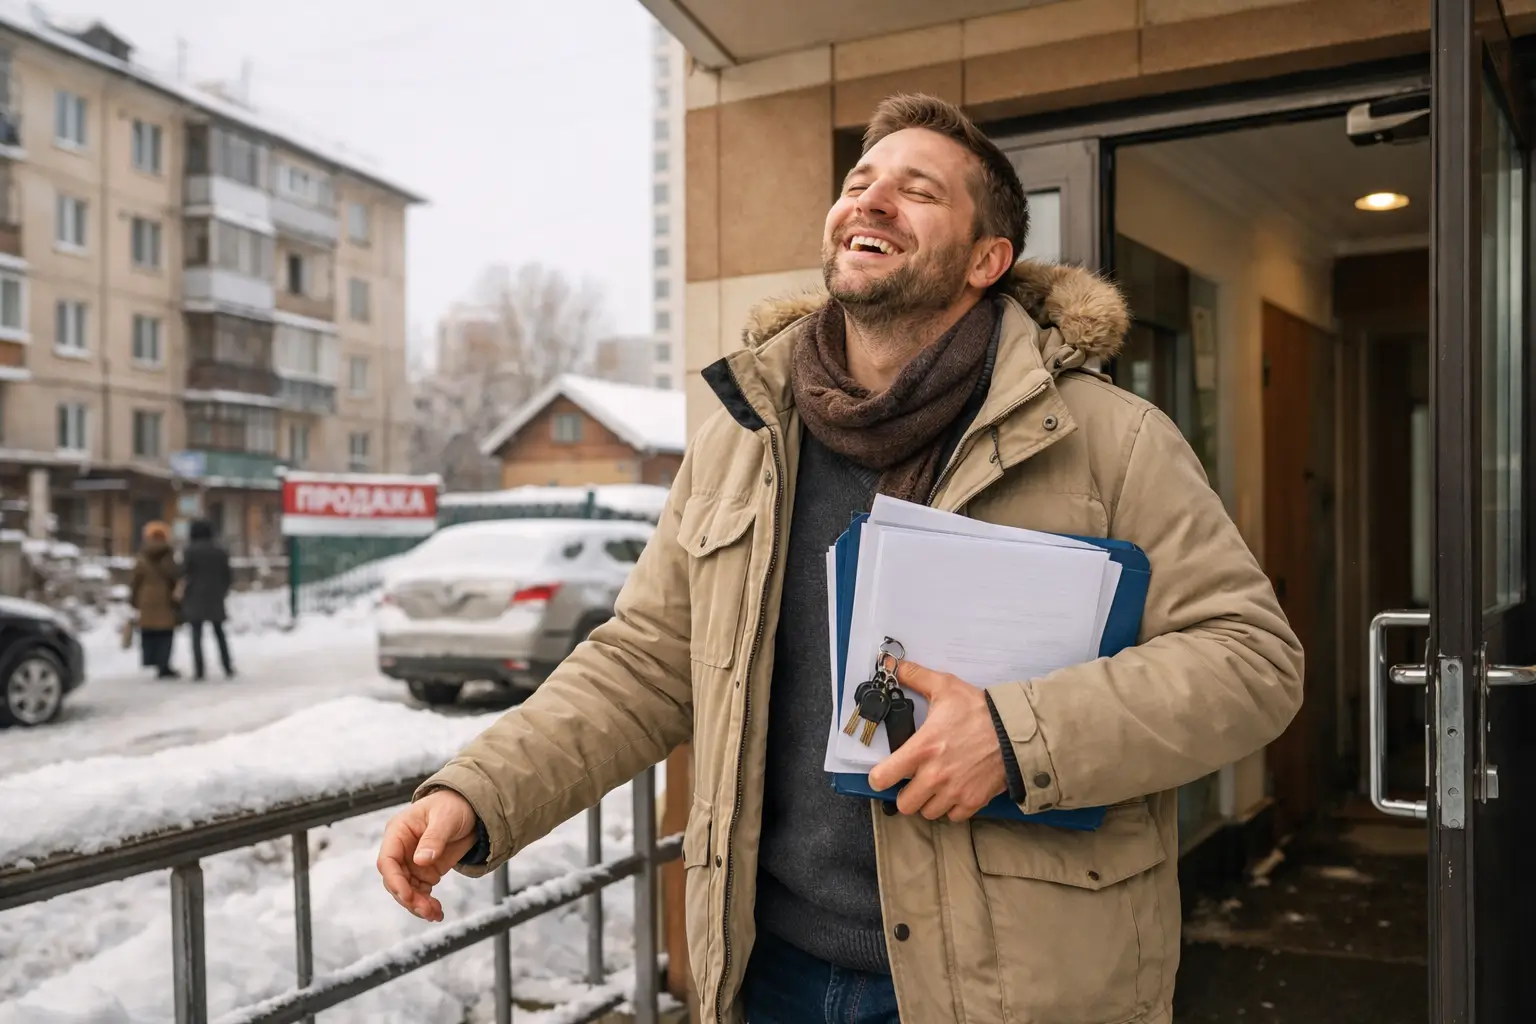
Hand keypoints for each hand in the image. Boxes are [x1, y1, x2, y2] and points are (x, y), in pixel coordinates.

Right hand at [377, 788, 479, 921]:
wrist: (470, 809)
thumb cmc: (453, 806)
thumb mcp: (445, 818)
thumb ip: (434, 838)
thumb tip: (420, 860)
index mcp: (398, 832)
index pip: (387, 860)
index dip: (395, 881)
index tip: (408, 896)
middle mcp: (401, 849)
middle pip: (395, 880)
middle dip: (408, 898)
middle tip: (426, 910)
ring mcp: (411, 862)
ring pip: (407, 891)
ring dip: (418, 905)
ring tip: (435, 914)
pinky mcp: (424, 872)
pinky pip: (420, 892)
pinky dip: (427, 904)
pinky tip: (437, 913)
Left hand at [867, 661, 1007, 821]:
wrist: (1016, 731)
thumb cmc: (980, 711)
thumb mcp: (946, 687)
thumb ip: (916, 676)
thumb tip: (893, 666)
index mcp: (923, 748)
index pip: (884, 777)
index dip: (878, 777)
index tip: (883, 774)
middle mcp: (935, 775)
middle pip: (904, 805)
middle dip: (905, 794)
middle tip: (913, 781)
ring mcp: (954, 791)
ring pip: (927, 813)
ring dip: (928, 802)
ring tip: (935, 786)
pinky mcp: (973, 801)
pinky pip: (952, 816)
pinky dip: (951, 808)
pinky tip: (954, 791)